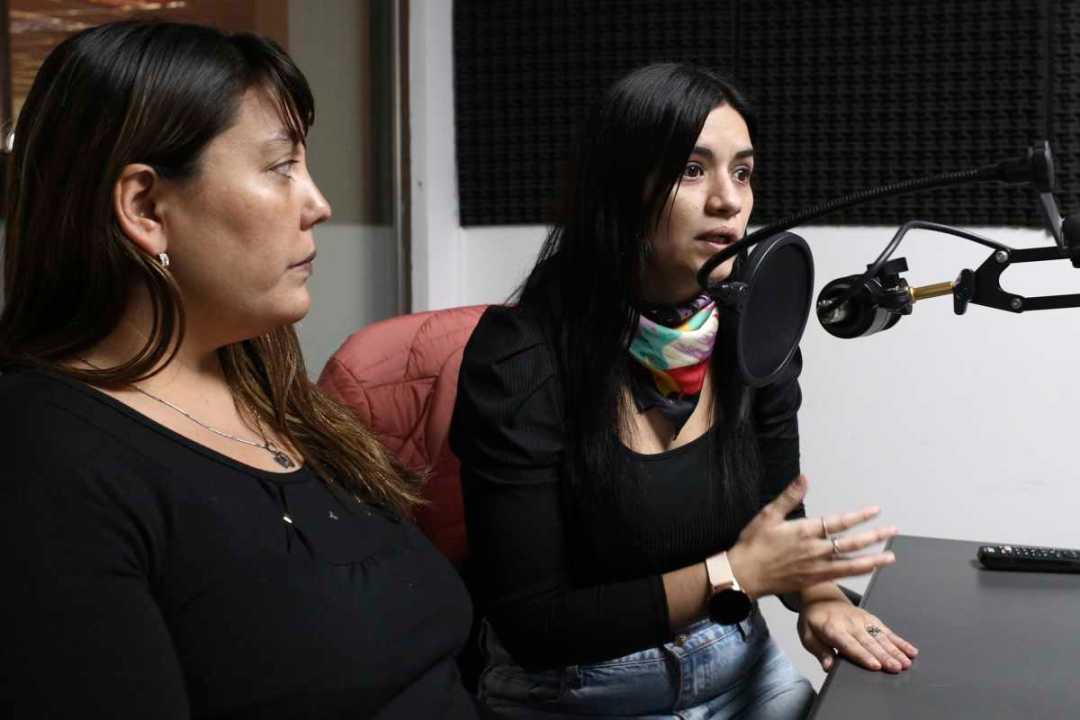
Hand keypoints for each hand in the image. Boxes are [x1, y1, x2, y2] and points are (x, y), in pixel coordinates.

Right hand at [726, 475, 896, 598]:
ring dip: (873, 560)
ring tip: (890, 556)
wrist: (744, 574)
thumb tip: (804, 479)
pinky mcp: (813, 580)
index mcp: (804, 532)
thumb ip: (789, 496)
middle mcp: (815, 550)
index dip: (859, 516)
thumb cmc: (753, 544)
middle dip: (875, 537)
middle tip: (893, 531)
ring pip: (851, 563)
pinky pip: (841, 576)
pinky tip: (868, 569)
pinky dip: (857, 572)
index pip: (838, 522)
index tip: (875, 511)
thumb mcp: (768, 515)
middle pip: (851, 543)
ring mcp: (816, 567)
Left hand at [799, 599, 917, 672]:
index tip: (875, 666)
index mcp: (832, 628)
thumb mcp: (807, 636)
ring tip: (906, 662)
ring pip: (881, 636)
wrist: (821, 597)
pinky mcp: (871, 619)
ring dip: (895, 650)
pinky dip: (899, 641)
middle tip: (897, 668)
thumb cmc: (814, 620)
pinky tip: (910, 651)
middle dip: (884, 655)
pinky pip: (887, 630)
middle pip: (869, 642)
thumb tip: (828, 666)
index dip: (863, 655)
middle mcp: (850, 624)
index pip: (849, 644)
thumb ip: (819, 651)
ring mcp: (862, 620)